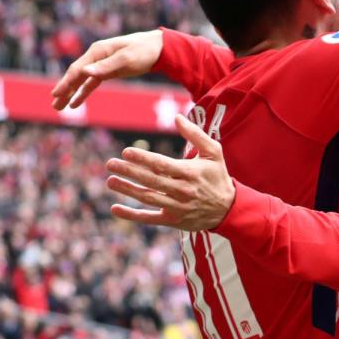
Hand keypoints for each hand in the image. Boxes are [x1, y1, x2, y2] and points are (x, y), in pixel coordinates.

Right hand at [50, 30, 162, 109]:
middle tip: (54, 105)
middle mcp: (96, 57)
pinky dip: (84, 92)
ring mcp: (102, 64)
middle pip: (76, 75)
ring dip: (71, 93)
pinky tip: (76, 102)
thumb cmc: (143, 50)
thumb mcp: (127, 58)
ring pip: (82, 81)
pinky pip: (92, 83)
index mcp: (98, 51)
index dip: (66, 82)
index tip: (56, 94)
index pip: (77, 69)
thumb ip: (106, 66)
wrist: (159, 47)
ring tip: (60, 107)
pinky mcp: (109, 71)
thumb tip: (85, 72)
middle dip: (64, 90)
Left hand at [105, 114, 234, 230]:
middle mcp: (183, 190)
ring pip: (148, 198)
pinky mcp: (173, 221)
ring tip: (110, 181)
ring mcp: (177, 207)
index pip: (162, 165)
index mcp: (191, 172)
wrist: (228, 209)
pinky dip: (132, 215)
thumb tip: (177, 117)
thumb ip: (196, 134)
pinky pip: (149, 219)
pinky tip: (115, 208)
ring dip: (127, 190)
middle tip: (111, 164)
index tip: (126, 151)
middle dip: (129, 171)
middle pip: (151, 180)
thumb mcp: (214, 152)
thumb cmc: (218, 176)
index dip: (143, 158)